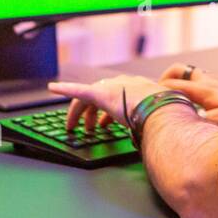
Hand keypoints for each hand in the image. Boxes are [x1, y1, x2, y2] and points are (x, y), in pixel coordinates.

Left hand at [48, 74, 165, 131]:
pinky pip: (78, 90)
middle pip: (99, 97)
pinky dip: (65, 88)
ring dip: (80, 112)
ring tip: (77, 127)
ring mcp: (111, 88)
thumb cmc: (164, 116)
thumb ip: (150, 120)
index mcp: (136, 88)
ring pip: (87, 98)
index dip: (108, 111)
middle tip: (89, 128)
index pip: (117, 96)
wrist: (162, 109)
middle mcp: (123, 84)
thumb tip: (152, 133)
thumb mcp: (157, 117)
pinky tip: (53, 88)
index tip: (104, 122)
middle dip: (92, 113)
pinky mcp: (99, 93)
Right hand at [156, 63, 217, 125]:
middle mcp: (208, 82)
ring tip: (172, 99)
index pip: (172, 84)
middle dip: (164, 80)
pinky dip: (192, 89)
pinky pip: (201, 83)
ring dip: (180, 82)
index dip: (156, 91)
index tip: (145, 100)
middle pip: (179, 71)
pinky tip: (194, 105)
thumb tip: (177, 128)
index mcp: (203, 90)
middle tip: (156, 96)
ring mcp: (216, 83)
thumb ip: (197, 123)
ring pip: (191, 75)